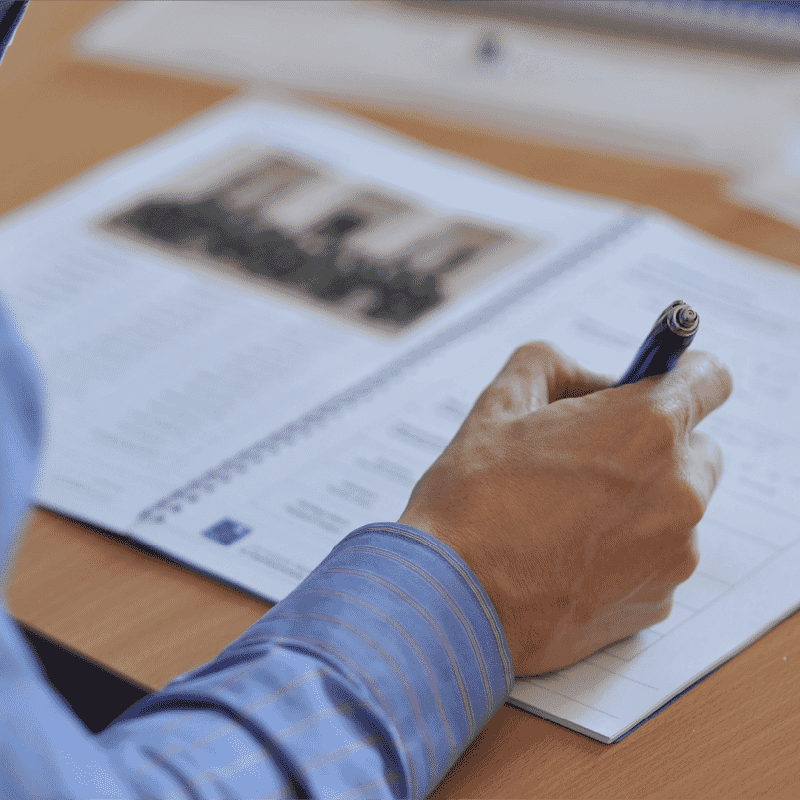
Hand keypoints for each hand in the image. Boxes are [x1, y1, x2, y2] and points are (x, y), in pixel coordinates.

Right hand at [398, 341, 732, 676]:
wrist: (453, 600)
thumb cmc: (471, 500)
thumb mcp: (497, 405)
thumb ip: (549, 364)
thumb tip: (582, 377)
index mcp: (645, 427)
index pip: (710, 376)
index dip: (679, 374)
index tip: (650, 386)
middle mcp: (678, 489)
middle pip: (697, 446)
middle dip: (656, 444)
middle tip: (589, 456)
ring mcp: (674, 551)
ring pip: (677, 505)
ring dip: (641, 499)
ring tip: (569, 515)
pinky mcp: (659, 599)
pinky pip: (658, 556)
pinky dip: (628, 550)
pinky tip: (570, 556)